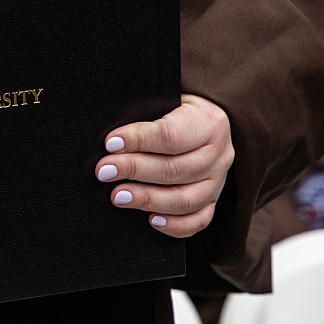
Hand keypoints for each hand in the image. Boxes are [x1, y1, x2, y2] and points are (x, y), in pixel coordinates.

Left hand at [96, 94, 232, 237]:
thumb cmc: (172, 108)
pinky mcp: (212, 201)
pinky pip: (198, 220)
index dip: (139, 139)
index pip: (172, 135)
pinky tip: (150, 220)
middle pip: (175, 169)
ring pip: (186, 199)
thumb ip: (144, 113)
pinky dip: (175, 225)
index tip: (110, 143)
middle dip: (134, 170)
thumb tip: (112, 138)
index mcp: (209, 121)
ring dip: (147, 199)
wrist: (198, 120)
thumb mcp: (164, 98)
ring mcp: (218, 180)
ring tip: (117, 196)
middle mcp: (219, 153)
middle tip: (104, 171)